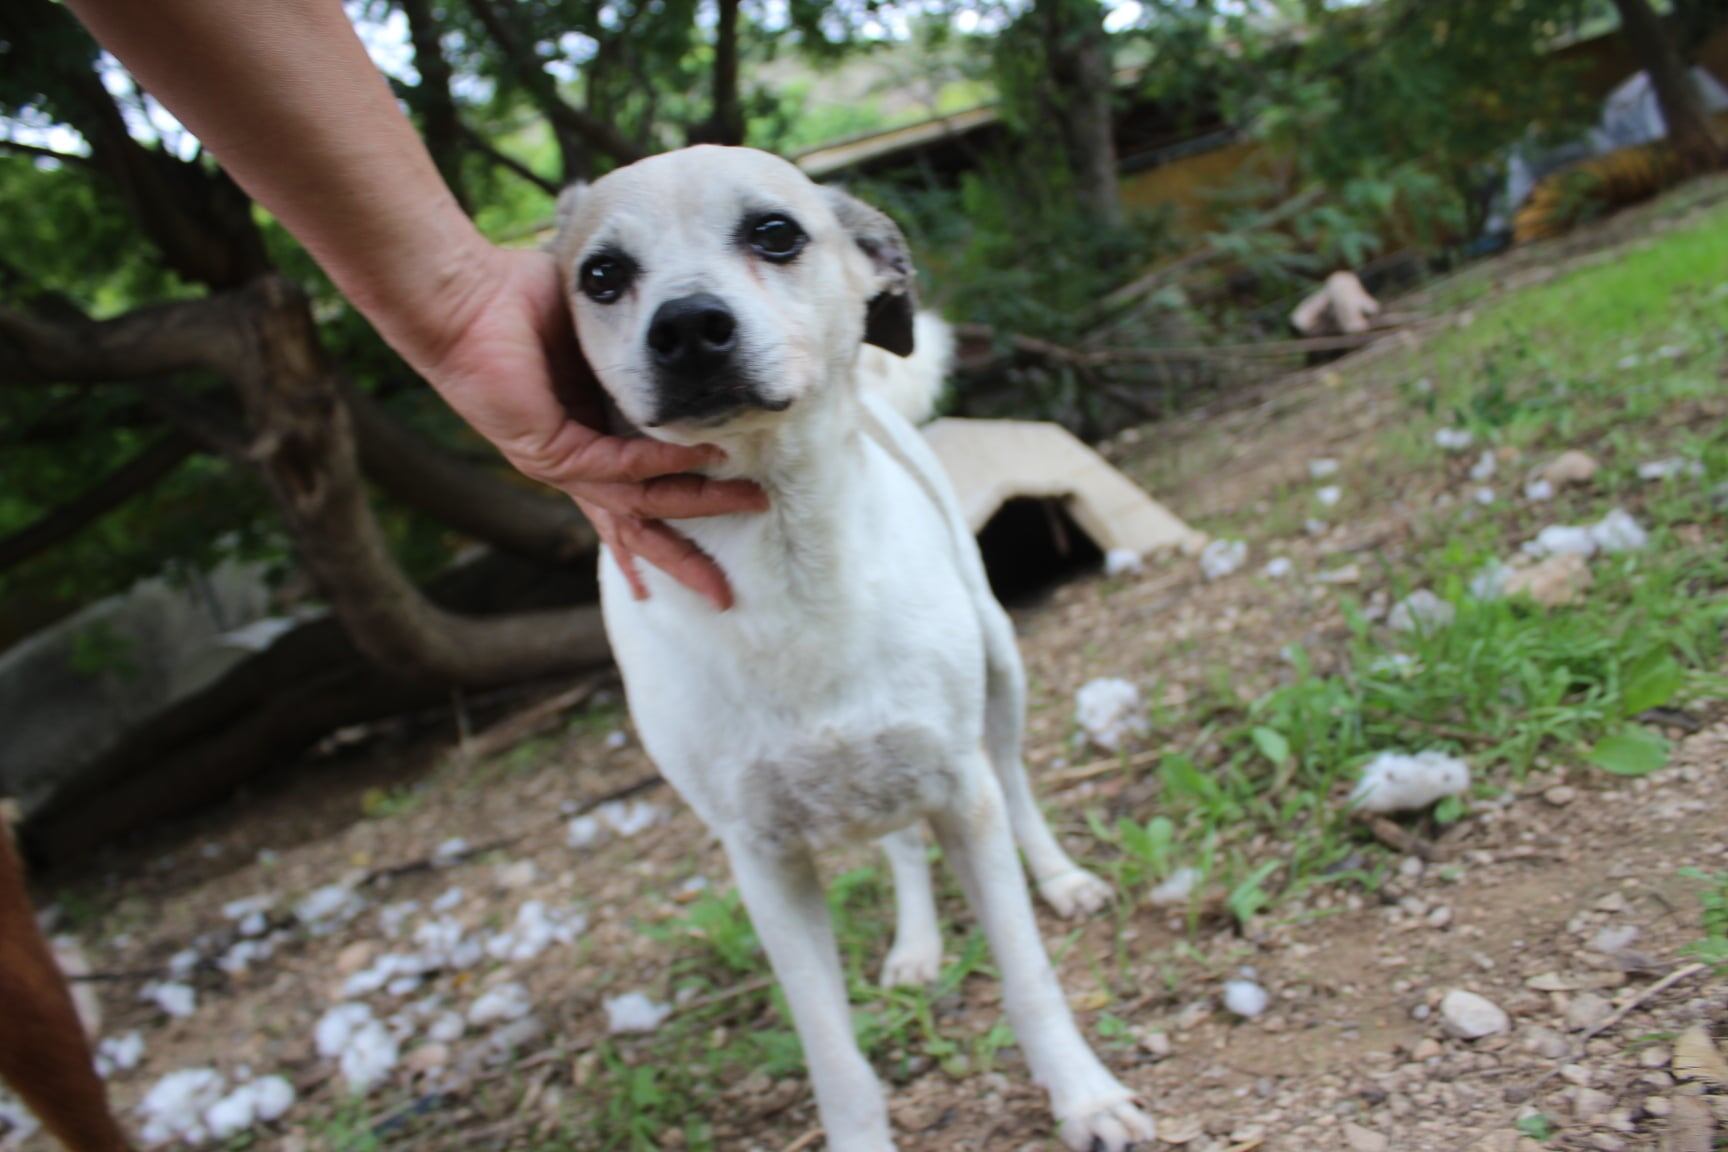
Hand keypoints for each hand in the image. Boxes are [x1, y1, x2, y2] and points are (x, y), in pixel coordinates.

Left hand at [415, 244, 765, 609]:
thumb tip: (693, 346)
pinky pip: (621, 466)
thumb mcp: (599, 335)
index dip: (666, 535)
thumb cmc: (521, 302)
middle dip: (684, 559)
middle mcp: (573, 464)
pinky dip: (665, 463)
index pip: (631, 500)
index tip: (700, 568)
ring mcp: (560, 464)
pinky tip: (705, 457)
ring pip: (638, 503)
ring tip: (751, 502)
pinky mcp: (550, 451)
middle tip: (726, 593)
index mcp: (584, 439)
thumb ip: (642, 352)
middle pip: (637, 526)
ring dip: (697, 506)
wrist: (462, 297)